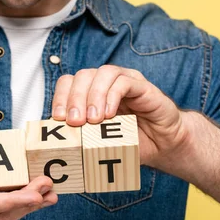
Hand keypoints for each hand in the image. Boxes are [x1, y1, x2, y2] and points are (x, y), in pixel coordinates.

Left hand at [51, 65, 191, 172]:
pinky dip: (113, 96)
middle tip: (74, 122)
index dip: (60, 97)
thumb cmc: (130, 142)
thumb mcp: (100, 142)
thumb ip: (82, 138)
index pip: (69, 82)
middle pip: (83, 75)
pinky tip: (110, 114)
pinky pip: (124, 81)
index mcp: (91, 93)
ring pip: (102, 73)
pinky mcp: (142, 87)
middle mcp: (106, 83)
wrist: (163, 145)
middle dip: (74, 98)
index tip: (58, 118)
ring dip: (93, 96)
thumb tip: (56, 145)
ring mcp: (125, 81)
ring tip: (93, 120)